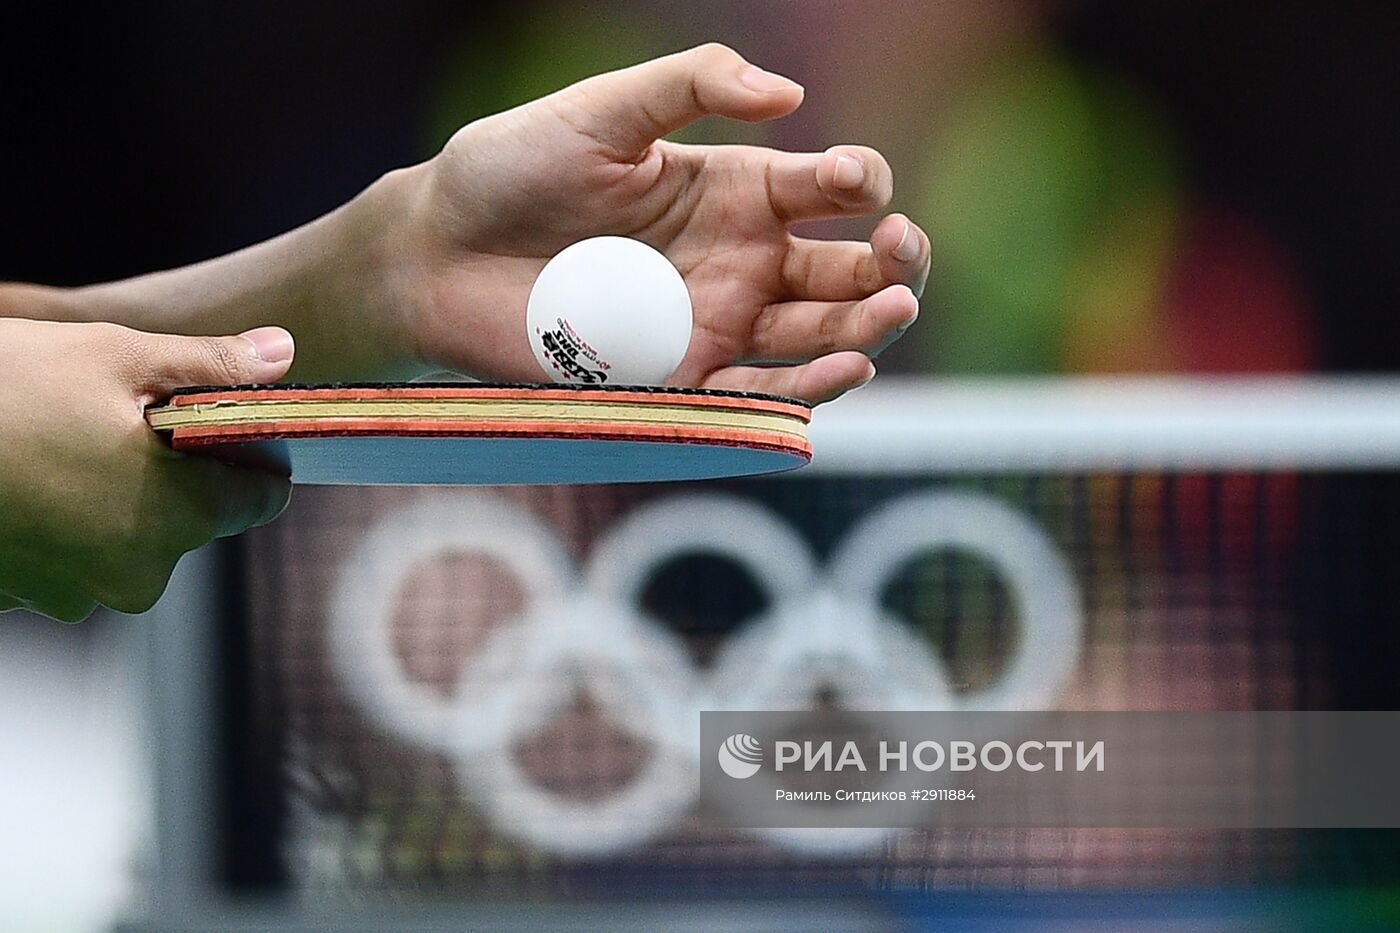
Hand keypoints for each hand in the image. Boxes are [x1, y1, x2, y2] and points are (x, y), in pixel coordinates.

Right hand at [0, 319, 295, 621]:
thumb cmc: (2, 389)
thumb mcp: (116, 356)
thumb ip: (212, 366)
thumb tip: (284, 355)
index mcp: (181, 516)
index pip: (263, 497)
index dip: (250, 453)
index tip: (218, 420)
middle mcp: (140, 574)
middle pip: (195, 518)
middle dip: (171, 470)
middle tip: (117, 415)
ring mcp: (78, 594)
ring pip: (130, 535)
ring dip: (113, 493)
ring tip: (58, 438)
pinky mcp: (25, 596)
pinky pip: (72, 551)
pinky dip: (63, 516)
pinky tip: (25, 472)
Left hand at [396, 43, 930, 402]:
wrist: (436, 256)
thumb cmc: (509, 171)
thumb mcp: (600, 109)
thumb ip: (689, 85)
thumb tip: (790, 93)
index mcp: (732, 190)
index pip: (825, 189)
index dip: (857, 182)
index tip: (848, 180)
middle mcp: (739, 259)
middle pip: (846, 270)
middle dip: (892, 261)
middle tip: (902, 251)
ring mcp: (715, 324)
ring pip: (820, 334)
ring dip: (869, 327)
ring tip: (896, 310)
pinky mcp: (680, 381)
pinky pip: (760, 395)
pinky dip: (808, 389)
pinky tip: (846, 368)